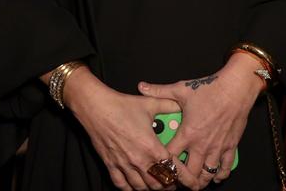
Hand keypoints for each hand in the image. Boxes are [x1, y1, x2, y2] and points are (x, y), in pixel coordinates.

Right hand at [65, 68, 181, 190]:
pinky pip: (121, 185)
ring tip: (156, 184)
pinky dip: (130, 188)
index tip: (188, 179)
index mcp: (151, 146)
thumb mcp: (149, 104)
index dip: (183, 177)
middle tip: (173, 181)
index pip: (172, 169)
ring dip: (151, 188)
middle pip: (158, 183)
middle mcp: (138, 159)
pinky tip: (135, 186)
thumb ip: (168, 105)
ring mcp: (124, 164)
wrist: (96, 107)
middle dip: (168, 184)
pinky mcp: (111, 165)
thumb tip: (179, 105)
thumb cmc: (121, 106)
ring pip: (141, 187)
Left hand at [137, 54, 264, 189]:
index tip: (159, 166)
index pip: (171, 156)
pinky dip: (220, 175)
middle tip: (176, 181)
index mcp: (188, 133)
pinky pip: (226, 167)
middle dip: (182, 180)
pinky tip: (215, 178)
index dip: (163, 164)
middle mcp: (202, 145)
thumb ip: (160, 91)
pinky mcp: (231, 146)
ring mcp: (217, 148)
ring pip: (208, 174)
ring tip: (194, 183)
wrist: (235, 89)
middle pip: (190, 172)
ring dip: (200, 181)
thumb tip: (142, 87)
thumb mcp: (181, 89)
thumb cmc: (209, 89)